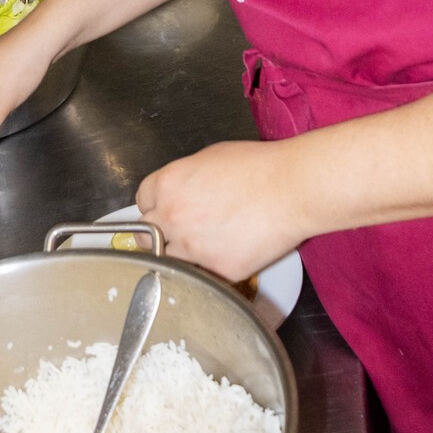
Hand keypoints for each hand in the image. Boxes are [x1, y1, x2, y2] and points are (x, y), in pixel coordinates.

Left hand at [136, 142, 304, 279]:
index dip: (155, 205)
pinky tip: (231, 251)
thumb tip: (180, 193)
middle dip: (159, 234)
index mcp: (167, 186)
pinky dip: (214, 267)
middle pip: (145, 235)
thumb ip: (183, 180)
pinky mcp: (216, 270)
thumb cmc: (257, 167)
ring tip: (208, 244)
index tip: (164, 210)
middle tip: (179, 233)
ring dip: (183, 255)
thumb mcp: (208, 159)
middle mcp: (172, 218)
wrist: (290, 188)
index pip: (142, 202)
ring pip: (171, 261)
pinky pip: (204, 274)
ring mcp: (192, 247)